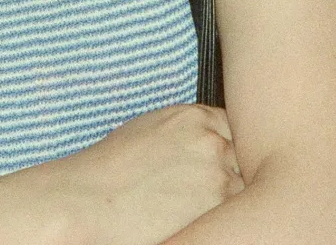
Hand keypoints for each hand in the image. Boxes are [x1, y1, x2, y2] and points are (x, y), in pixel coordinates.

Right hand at [39, 104, 243, 244]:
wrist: (90, 197)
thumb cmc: (111, 167)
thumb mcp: (151, 130)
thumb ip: (186, 133)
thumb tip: (206, 146)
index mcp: (193, 116)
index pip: (233, 128)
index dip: (228, 147)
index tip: (220, 163)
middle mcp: (211, 138)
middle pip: (242, 156)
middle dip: (232, 170)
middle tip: (208, 188)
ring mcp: (219, 170)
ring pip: (245, 186)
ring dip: (230, 197)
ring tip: (199, 206)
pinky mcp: (217, 203)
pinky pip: (237, 211)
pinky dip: (225, 217)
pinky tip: (200, 218)